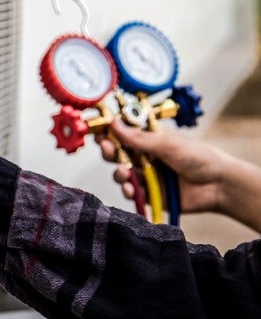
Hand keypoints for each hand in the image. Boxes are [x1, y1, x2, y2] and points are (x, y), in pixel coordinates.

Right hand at [95, 119, 224, 213]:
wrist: (218, 184)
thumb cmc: (198, 156)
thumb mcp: (166, 144)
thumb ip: (138, 138)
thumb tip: (114, 124)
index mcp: (149, 140)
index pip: (123, 135)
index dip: (110, 133)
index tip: (100, 132)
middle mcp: (145, 157)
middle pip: (118, 154)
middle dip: (110, 151)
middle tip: (107, 148)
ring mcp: (147, 176)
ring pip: (122, 173)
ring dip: (118, 172)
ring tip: (123, 172)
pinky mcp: (150, 194)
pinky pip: (132, 192)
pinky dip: (128, 191)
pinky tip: (130, 189)